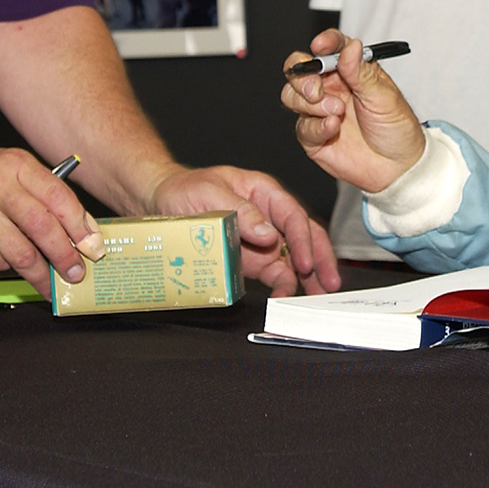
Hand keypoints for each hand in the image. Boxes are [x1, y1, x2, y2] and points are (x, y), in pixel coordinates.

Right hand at [0, 145, 102, 290]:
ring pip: (21, 253)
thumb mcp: (9, 169)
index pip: (57, 196)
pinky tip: (12, 263)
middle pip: (41, 227)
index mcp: (15, 165)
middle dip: (65, 255)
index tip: (93, 245)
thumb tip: (79, 230)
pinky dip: (10, 267)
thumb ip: (43, 192)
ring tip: (53, 283)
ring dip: (42, 274)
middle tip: (77, 272)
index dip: (79, 225)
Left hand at [149, 166, 341, 296]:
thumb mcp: (209, 193)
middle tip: (328, 283)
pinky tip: (284, 297)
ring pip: (294, 258)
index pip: (293, 215)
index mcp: (263, 192)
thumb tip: (268, 234)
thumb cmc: (183, 190)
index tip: (304, 262)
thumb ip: (241, 211)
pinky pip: (274, 272)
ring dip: (307, 277)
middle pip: (304, 236)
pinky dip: (283, 286)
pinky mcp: (252, 259)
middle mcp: (268, 216)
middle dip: (319, 259)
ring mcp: (261, 239)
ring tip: (316, 296)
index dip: (303, 239)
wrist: (160, 205)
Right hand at [280, 31, 425, 193]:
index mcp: (349, 72)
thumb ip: (361, 72)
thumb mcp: (384, 97)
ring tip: (336, 112)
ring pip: (291, 96)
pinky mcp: (314, 136)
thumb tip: (350, 47)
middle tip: (317, 90)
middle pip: (299, 70)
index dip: (323, 43)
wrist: (398, 168)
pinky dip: (316, 127)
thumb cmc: (397, 128)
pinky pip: (301, 127)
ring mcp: (320, 112)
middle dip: (303, 78)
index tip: (320, 46)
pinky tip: (333, 128)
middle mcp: (331, 89)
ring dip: (309, 103)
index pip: (330, 48)